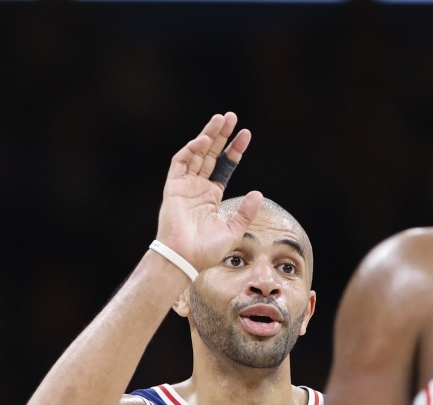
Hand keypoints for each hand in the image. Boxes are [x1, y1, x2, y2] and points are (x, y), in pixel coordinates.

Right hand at [156, 112, 261, 271]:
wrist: (186, 258)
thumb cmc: (207, 250)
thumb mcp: (234, 230)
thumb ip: (245, 212)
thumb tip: (258, 193)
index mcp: (211, 197)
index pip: (224, 166)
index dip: (234, 150)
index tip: (246, 135)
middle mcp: (198, 188)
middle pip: (210, 155)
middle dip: (221, 135)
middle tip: (231, 117)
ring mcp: (185, 186)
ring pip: (196, 154)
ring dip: (207, 136)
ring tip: (220, 120)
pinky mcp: (173, 188)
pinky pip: (180, 164)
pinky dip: (190, 151)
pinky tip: (203, 141)